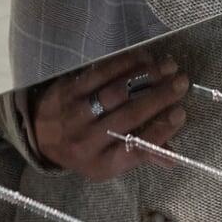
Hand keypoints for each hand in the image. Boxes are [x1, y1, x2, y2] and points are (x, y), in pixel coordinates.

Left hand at [29, 47, 191, 178]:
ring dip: (145, 77)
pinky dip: (125, 64)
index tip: (181, 113)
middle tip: (181, 83)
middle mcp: (88, 141)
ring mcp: (76, 113)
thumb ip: (140, 156)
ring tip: (168, 66)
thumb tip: (173, 158)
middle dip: (159, 98)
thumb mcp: (107, 162)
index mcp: (102, 164)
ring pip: (116, 92)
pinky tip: (143, 57)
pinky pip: (100, 73)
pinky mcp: (69, 89)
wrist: (40, 134)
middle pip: (129, 116)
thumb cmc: (83, 150)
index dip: (160, 132)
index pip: (135, 150)